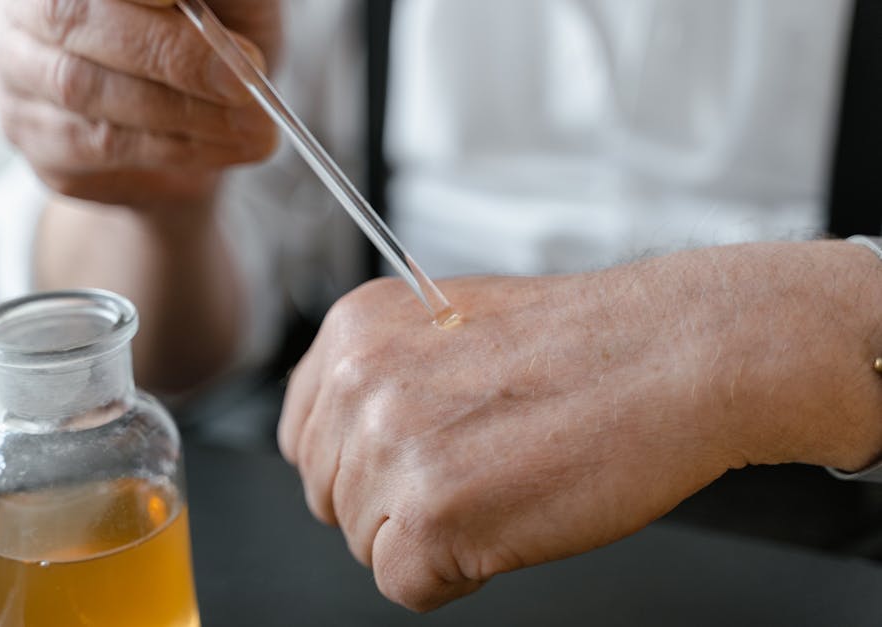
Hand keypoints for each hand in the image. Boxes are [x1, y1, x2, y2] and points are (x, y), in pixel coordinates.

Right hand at [0, 0, 280, 210]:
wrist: (212, 124)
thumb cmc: (220, 42)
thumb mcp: (234, 4)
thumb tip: (196, 2)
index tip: (180, 0)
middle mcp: (27, 14)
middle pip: (73, 18)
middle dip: (170, 53)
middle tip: (243, 82)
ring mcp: (20, 81)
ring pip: (88, 90)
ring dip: (184, 112)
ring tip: (254, 126)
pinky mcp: (41, 147)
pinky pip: (101, 148)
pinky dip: (176, 150)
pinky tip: (225, 148)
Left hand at [278, 241, 881, 610]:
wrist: (671, 354)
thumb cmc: (583, 344)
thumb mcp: (448, 328)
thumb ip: (384, 379)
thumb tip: (346, 445)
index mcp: (355, 329)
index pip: (303, 436)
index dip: (357, 464)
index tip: (406, 461)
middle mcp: (358, 381)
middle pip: (329, 495)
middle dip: (393, 501)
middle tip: (472, 470)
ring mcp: (391, 447)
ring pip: (366, 543)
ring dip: (430, 535)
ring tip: (502, 486)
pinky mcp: (436, 513)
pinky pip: (406, 584)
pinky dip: (457, 572)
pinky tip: (510, 521)